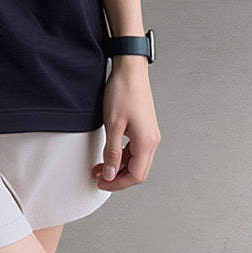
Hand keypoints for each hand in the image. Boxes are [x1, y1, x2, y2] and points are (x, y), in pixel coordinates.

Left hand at [93, 59, 160, 191]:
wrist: (130, 69)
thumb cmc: (123, 91)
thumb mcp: (112, 124)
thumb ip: (111, 152)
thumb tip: (110, 174)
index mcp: (146, 142)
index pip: (135, 176)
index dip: (117, 183)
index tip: (102, 182)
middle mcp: (152, 140)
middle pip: (138, 171)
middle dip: (118, 177)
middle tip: (99, 176)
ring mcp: (150, 133)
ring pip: (137, 160)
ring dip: (119, 166)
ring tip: (101, 165)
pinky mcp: (145, 127)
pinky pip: (136, 149)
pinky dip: (123, 155)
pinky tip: (110, 152)